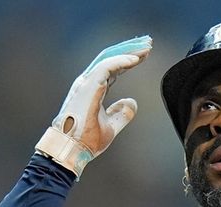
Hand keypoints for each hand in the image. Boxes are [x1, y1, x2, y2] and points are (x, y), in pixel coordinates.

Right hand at [35, 36, 151, 177]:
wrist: (72, 150)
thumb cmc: (86, 141)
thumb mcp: (111, 127)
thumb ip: (121, 114)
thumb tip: (132, 102)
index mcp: (92, 89)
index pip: (112, 68)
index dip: (127, 60)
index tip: (144, 55)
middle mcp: (88, 82)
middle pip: (111, 59)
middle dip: (130, 50)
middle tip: (148, 44)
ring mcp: (86, 83)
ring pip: (109, 58)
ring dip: (128, 51)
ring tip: (146, 47)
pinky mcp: (88, 86)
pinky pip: (106, 67)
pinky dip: (121, 61)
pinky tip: (135, 59)